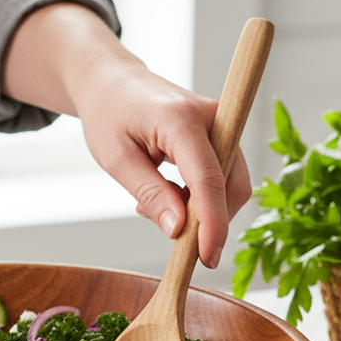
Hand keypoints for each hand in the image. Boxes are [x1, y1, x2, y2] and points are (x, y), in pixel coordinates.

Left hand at [1, 4, 251, 267]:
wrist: (112, 82)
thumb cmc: (108, 113)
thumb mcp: (117, 159)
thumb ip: (150, 193)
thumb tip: (178, 230)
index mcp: (181, 120)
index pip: (208, 180)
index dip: (212, 224)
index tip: (206, 258)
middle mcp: (213, 118)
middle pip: (232, 185)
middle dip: (208, 221)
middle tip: (168, 235)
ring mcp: (221, 124)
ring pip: (230, 185)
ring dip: (200, 209)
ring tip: (153, 204)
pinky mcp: (220, 134)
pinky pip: (222, 176)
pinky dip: (200, 197)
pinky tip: (167, 196)